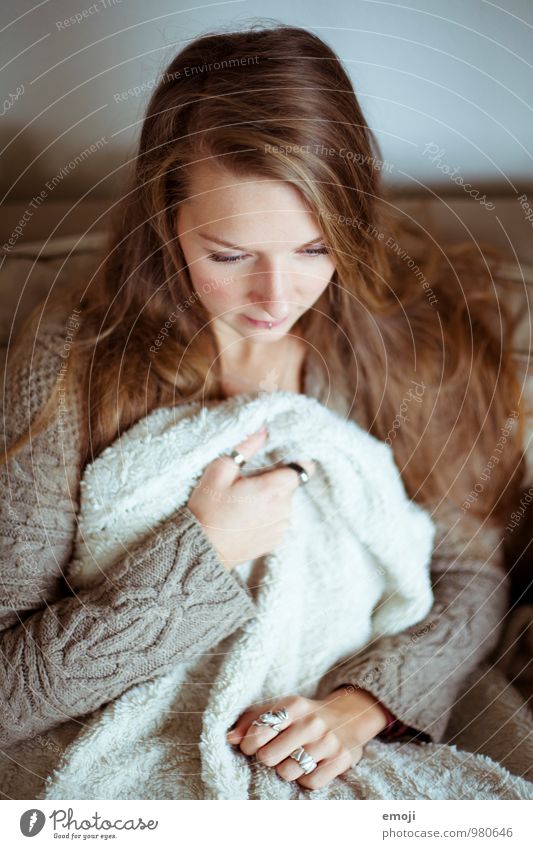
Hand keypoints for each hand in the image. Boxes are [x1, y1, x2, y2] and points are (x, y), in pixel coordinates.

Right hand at [187, 425, 315, 571]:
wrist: (201, 548)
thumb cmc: (208, 508)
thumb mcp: (220, 471)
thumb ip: (245, 447)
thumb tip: (263, 429)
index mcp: (273, 489)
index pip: (302, 468)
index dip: (291, 462)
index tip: (275, 463)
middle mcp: (283, 509)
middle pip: (291, 485)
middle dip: (275, 480)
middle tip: (249, 483)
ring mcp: (281, 527)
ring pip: (285, 502)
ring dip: (272, 498)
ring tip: (245, 502)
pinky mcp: (276, 540)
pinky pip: (279, 519)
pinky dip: (268, 515)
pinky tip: (247, 517)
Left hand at [225, 689, 388, 790]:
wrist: (349, 717)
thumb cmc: (305, 716)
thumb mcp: (281, 708)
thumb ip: (252, 719)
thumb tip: (229, 738)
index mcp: (294, 705)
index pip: (259, 731)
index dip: (248, 744)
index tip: (250, 746)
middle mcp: (312, 723)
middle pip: (269, 756)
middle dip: (266, 758)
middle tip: (272, 754)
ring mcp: (328, 742)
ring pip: (288, 772)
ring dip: (285, 770)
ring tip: (291, 759)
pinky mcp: (341, 760)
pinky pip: (310, 783)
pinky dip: (305, 779)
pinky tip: (308, 767)